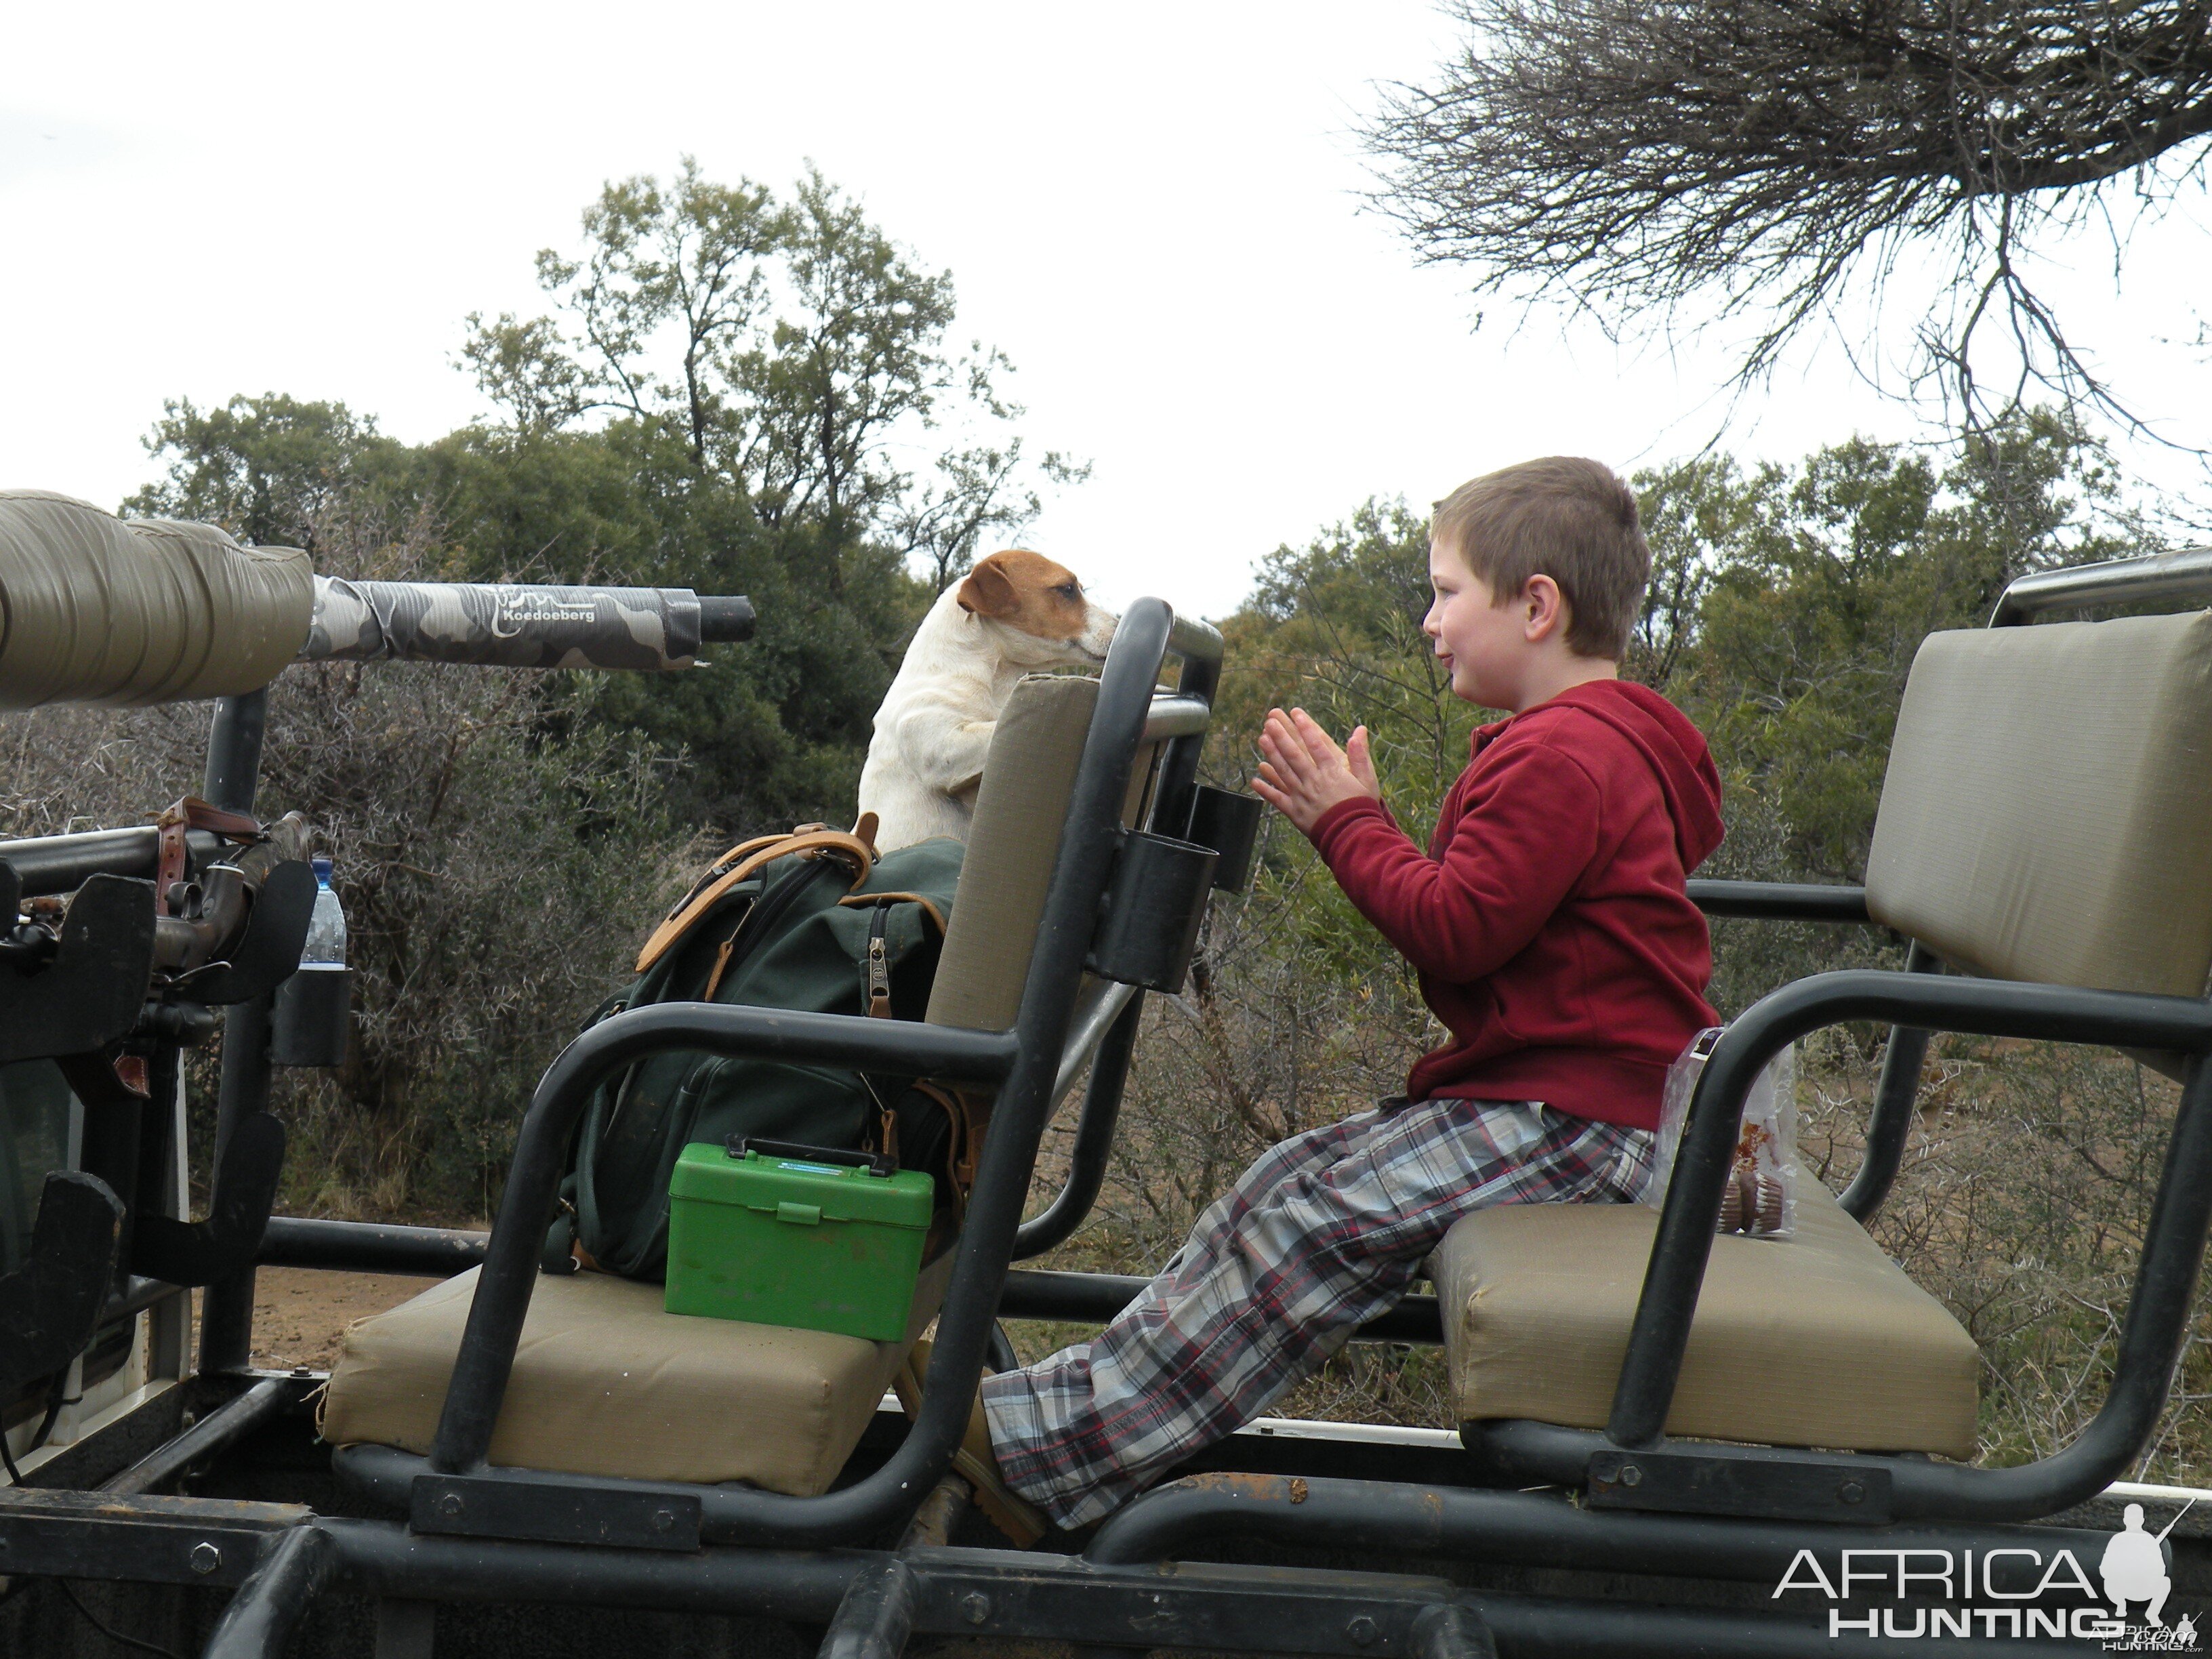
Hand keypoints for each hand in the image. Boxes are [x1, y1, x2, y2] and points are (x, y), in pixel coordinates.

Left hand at [1252, 707, 1379, 832]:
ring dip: (1271, 754)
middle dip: (1281, 735)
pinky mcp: (1294, 812)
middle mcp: (1313, 781)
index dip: (1305, 727)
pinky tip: (1256, 779)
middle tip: (1270, 720)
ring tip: (1261, 739)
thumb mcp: (1368, 780)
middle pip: (1294, 754)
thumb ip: (1360, 754)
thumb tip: (1359, 730)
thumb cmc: (1362, 807)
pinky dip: (1266, 789)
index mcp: (1331, 772)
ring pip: (1283, 771)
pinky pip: (1277, 798)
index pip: (1316, 744)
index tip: (1296, 713)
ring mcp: (1301, 796)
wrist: (1352, 836)